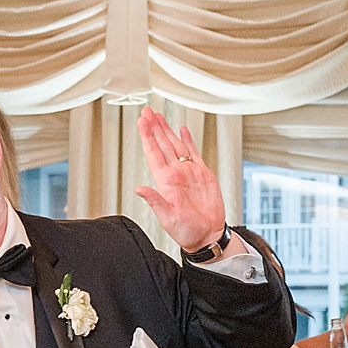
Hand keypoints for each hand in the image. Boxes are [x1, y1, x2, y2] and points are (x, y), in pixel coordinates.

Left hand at [135, 108, 227, 251]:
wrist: (207, 235)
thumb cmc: (187, 232)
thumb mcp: (167, 218)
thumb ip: (154, 201)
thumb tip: (139, 189)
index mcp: (165, 182)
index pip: (153, 153)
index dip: (147, 136)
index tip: (142, 122)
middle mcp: (175, 174)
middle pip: (162, 144)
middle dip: (154, 127)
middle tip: (147, 111)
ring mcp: (188, 173)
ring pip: (175, 145)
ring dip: (167, 130)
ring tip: (159, 116)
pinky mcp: (202, 174)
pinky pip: (193, 153)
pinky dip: (187, 140)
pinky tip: (181, 130)